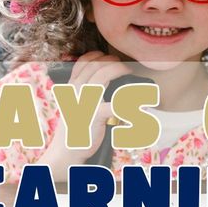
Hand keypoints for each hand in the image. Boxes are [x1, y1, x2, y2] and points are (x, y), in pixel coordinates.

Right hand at [36, 51, 130, 174]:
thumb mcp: (73, 105)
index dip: (100, 55)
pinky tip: (141, 103)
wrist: (66, 150)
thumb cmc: (74, 127)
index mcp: (72, 86)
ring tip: (130, 75)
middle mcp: (77, 90)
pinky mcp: (96, 116)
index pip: (84, 61)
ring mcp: (86, 101)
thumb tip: (105, 81)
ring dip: (121, 71)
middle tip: (126, 68)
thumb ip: (84, 91)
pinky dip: (132, 101)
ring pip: (104, 75)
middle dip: (115, 62)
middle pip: (97, 64)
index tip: (111, 59)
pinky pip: (117, 104)